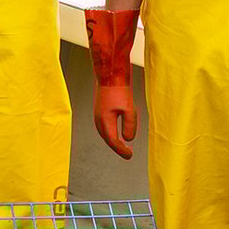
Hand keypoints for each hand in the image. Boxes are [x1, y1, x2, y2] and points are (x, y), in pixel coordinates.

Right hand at [84, 9, 139, 158]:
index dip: (122, 150)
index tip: (130, 155)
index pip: (113, 142)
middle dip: (117, 147)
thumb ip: (129, 126)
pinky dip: (110, 132)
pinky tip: (117, 130)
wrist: (109, 72)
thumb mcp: (129, 109)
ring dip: (113, 140)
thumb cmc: (119, 88)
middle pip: (107, 139)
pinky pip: (104, 126)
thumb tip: (128, 139)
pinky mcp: (99, 109)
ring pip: (105, 133)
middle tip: (127, 153)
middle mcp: (98, 120)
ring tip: (122, 146)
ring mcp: (97, 114)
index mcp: (105, 121)